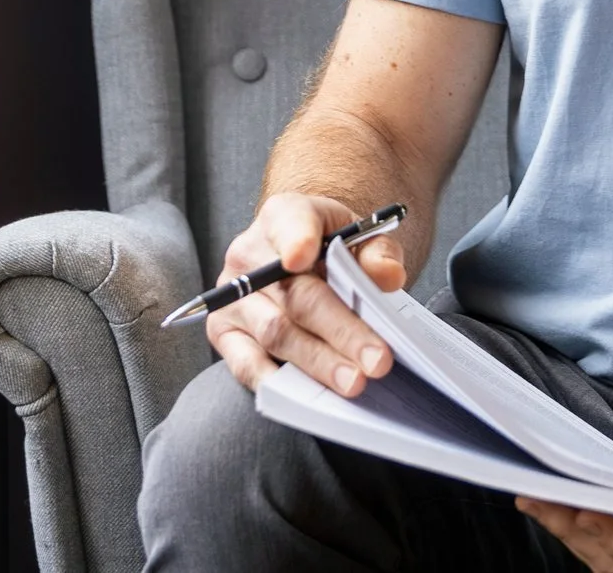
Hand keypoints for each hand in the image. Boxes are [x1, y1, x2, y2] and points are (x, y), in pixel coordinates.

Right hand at [206, 192, 406, 397]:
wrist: (303, 256)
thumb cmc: (333, 247)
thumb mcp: (363, 237)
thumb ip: (378, 252)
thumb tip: (388, 275)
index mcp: (285, 215)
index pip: (290, 223)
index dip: (296, 239)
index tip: (303, 256)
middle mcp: (248, 253)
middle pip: (296, 296)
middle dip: (341, 331)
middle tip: (376, 360)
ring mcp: (231, 296)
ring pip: (276, 333)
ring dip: (318, 361)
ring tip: (354, 381)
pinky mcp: (223, 331)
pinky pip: (244, 363)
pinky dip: (274, 382)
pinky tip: (304, 396)